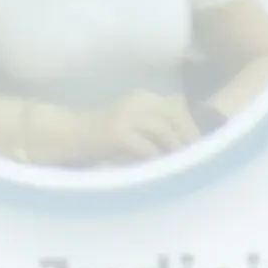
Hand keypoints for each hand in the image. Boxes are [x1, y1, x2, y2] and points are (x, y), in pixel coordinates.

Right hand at [88, 89, 210, 165]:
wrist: (69, 136)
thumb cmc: (104, 136)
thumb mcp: (133, 124)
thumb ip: (155, 126)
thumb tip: (185, 141)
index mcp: (144, 97)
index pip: (177, 109)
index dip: (190, 128)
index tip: (199, 146)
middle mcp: (138, 101)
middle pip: (174, 118)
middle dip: (186, 138)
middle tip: (195, 158)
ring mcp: (127, 115)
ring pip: (163, 131)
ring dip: (174, 150)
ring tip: (181, 166)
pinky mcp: (117, 132)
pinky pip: (145, 146)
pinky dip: (156, 159)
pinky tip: (160, 170)